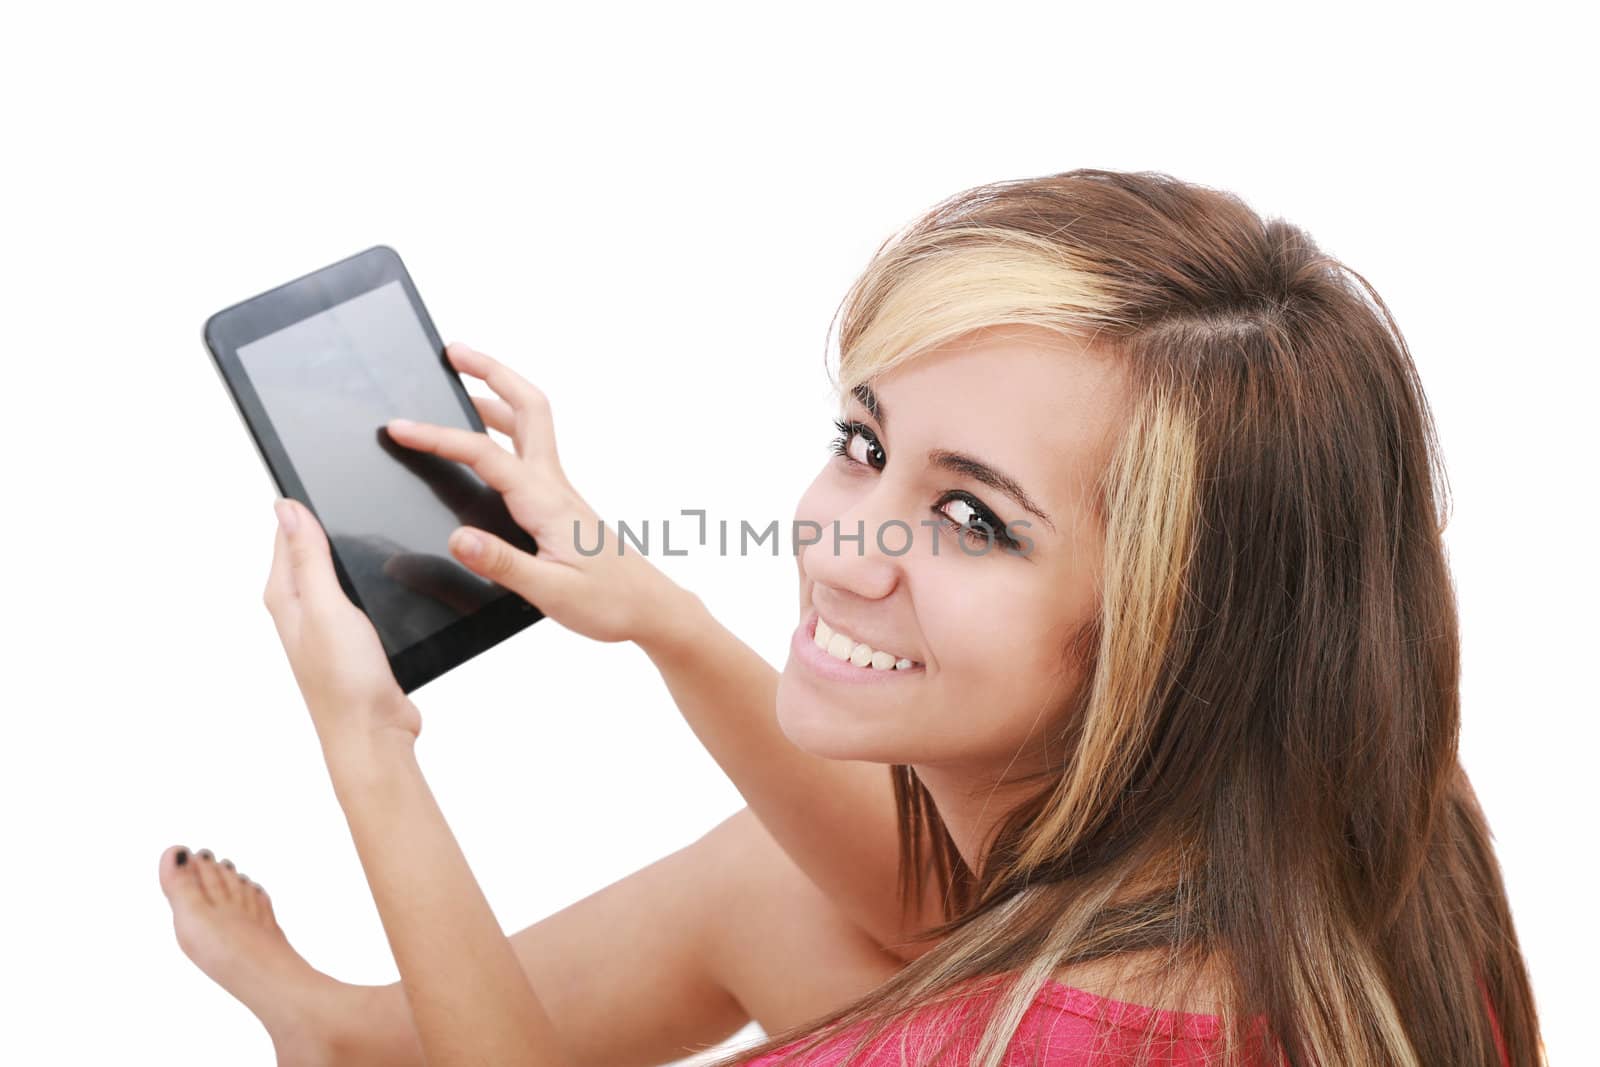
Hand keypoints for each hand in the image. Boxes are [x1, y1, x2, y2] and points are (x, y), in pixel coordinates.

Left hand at [263, 497, 420, 751]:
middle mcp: (302, 609)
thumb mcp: (326, 607)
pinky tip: (391, 579)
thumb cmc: (345, 682)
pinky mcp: (354, 638)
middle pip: (311, 550)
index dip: (304, 506)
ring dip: (355, 554)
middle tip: (354, 501)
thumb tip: (287, 508)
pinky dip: (372, 582)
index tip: (323, 479)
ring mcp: (327, 624)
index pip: (287, 534)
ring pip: (338, 572)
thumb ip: (307, 558)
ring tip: (376, 534)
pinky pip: (359, 595)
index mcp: (285, 596)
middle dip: (331, 525)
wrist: (373, 733)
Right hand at [384, 342, 684, 646]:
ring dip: (496, 393)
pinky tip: (485, 440)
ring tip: (460, 381)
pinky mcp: (559, 501)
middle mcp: (553, 484)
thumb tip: (458, 538)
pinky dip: (504, 427)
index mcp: (545, 501)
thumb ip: (503, 564)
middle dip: (490, 371)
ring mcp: (558, 489)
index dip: (439, 437)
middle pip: (526, 407)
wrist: (650, 607)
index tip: (400, 427)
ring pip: (529, 424)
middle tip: (453, 352)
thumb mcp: (551, 592)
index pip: (484, 454)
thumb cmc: (608, 600)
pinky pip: (529, 449)